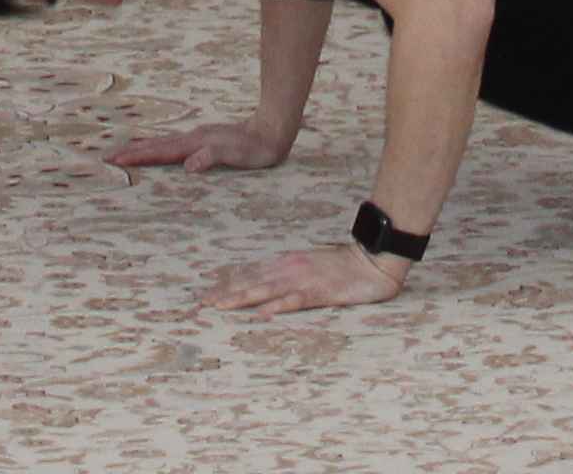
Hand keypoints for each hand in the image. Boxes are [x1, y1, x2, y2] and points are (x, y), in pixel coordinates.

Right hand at [105, 120, 290, 174]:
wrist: (272, 129)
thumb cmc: (256, 148)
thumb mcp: (237, 155)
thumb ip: (212, 157)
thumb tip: (187, 166)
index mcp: (195, 144)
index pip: (160, 151)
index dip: (137, 156)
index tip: (115, 159)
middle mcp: (192, 139)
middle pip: (155, 144)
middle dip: (130, 151)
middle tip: (107, 156)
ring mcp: (197, 138)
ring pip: (162, 143)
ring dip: (141, 148)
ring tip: (124, 152)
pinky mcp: (203, 141)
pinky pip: (173, 145)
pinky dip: (157, 148)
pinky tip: (157, 152)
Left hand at [206, 241, 408, 315]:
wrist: (372, 259)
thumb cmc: (342, 266)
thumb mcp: (309, 267)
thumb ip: (287, 274)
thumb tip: (265, 285)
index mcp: (286, 264)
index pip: (249, 275)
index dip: (226, 285)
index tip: (206, 296)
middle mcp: (289, 269)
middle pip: (250, 283)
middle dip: (225, 294)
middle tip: (201, 305)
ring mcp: (303, 280)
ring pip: (265, 291)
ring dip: (241, 299)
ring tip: (220, 307)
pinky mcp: (319, 292)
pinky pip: (294, 301)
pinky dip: (276, 306)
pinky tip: (262, 314)